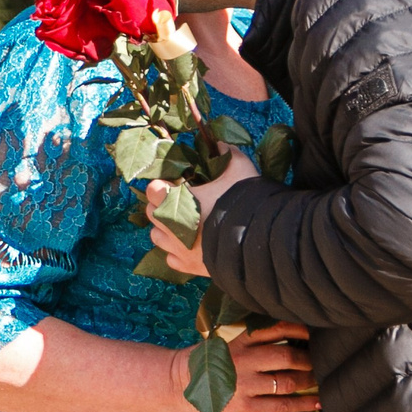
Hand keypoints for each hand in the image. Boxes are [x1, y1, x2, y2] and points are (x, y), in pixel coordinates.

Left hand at [146, 147, 258, 278]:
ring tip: (184, 223)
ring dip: (166, 228)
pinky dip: (177, 252)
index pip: (152, 190)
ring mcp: (179, 249)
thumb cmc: (244, 201)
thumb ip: (227, 153)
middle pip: (152, 212)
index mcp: (177, 200)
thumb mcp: (239, 168)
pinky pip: (172, 259)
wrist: (259, 241)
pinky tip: (192, 244)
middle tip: (181, 200)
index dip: (162, 184)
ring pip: (157, 237)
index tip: (176, 183)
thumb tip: (219, 144)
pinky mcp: (189, 267)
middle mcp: (171, 226)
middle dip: (162, 204)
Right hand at [173, 321, 319, 411]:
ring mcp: (245, 385)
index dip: (300, 330)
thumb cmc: (209, 359)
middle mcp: (243, 361)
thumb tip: (292, 331)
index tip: (313, 333)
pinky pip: (280, 406)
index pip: (277, 329)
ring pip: (287, 382)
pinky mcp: (246, 407)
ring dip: (309, 380)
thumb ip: (252, 335)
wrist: (180, 384)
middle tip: (321, 358)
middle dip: (309, 359)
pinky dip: (302, 405)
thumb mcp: (225, 339)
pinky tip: (318, 402)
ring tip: (319, 378)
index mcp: (239, 340)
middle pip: (287, 357)